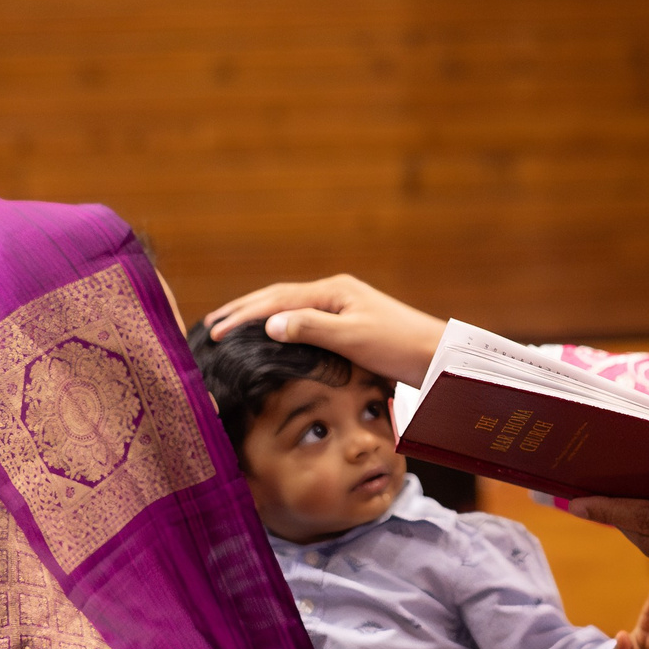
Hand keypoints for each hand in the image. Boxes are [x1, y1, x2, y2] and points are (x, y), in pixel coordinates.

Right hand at [201, 274, 446, 385]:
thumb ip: (311, 329)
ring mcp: (342, 307)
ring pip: (288, 307)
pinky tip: (271, 336)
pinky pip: (302, 319)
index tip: (215, 332)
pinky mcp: (349, 324)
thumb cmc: (400, 347)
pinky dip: (278, 325)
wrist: (438, 356)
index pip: (276, 300)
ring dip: (257, 315)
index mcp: (333, 292)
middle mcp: (335, 293)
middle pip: (278, 297)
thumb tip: (269, 324)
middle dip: (243, 310)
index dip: (244, 316)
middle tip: (210, 324)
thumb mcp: (353, 338)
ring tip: (230, 326)